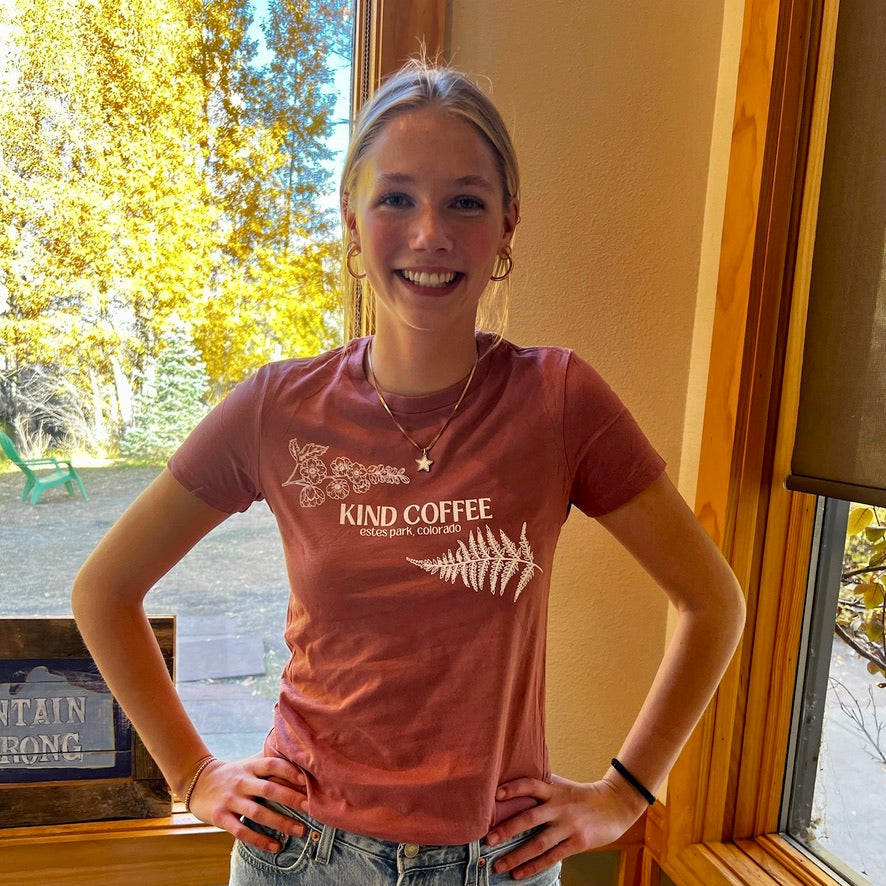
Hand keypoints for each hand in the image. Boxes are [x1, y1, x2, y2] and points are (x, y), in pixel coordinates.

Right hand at [186, 754, 309, 851]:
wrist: (198, 781)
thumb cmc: (234, 774)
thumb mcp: (249, 765)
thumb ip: (271, 766)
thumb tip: (303, 766)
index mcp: (250, 767)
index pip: (272, 764)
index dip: (290, 771)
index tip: (307, 780)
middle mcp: (241, 782)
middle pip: (269, 789)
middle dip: (292, 799)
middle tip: (312, 808)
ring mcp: (230, 800)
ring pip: (258, 813)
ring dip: (280, 822)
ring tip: (300, 830)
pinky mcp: (221, 818)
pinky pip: (242, 831)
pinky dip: (260, 840)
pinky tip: (276, 846)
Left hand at [485, 774, 647, 879]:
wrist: (615, 805)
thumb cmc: (582, 795)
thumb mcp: (563, 786)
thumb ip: (543, 785)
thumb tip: (514, 781)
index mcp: (554, 790)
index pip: (531, 785)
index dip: (513, 788)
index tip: (496, 794)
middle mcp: (559, 807)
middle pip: (530, 818)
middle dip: (507, 829)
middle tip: (488, 839)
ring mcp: (569, 826)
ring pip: (539, 843)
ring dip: (516, 855)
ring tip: (498, 865)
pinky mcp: (578, 843)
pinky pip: (552, 857)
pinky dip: (534, 866)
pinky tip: (519, 873)